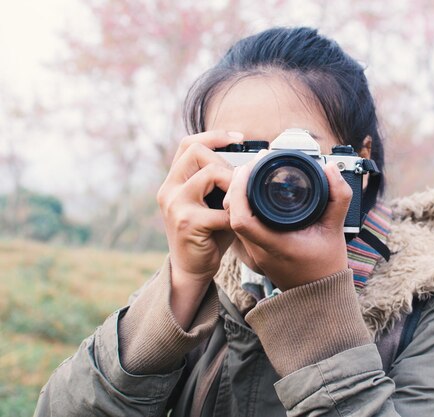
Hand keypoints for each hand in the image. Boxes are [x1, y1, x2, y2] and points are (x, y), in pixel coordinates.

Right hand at [157, 130, 241, 326]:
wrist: (192, 269)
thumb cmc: (207, 235)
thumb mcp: (212, 203)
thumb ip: (221, 183)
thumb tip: (249, 163)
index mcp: (174, 182)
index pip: (188, 144)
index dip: (213, 136)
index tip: (239, 138)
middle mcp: (169, 189)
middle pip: (197, 152)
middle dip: (225, 162)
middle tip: (237, 181)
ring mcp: (175, 204)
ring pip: (210, 173)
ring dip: (231, 184)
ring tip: (236, 202)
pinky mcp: (187, 222)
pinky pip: (221, 208)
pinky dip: (234, 215)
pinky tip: (235, 225)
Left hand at [224, 154, 351, 290]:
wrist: (319, 295)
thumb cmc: (326, 267)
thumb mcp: (336, 229)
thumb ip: (338, 198)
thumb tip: (331, 170)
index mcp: (274, 244)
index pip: (241, 218)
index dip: (239, 190)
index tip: (250, 169)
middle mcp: (258, 249)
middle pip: (231, 213)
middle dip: (237, 184)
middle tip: (253, 165)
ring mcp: (254, 251)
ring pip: (233, 217)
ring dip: (238, 193)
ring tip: (253, 173)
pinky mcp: (255, 250)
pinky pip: (241, 222)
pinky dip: (243, 204)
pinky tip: (255, 191)